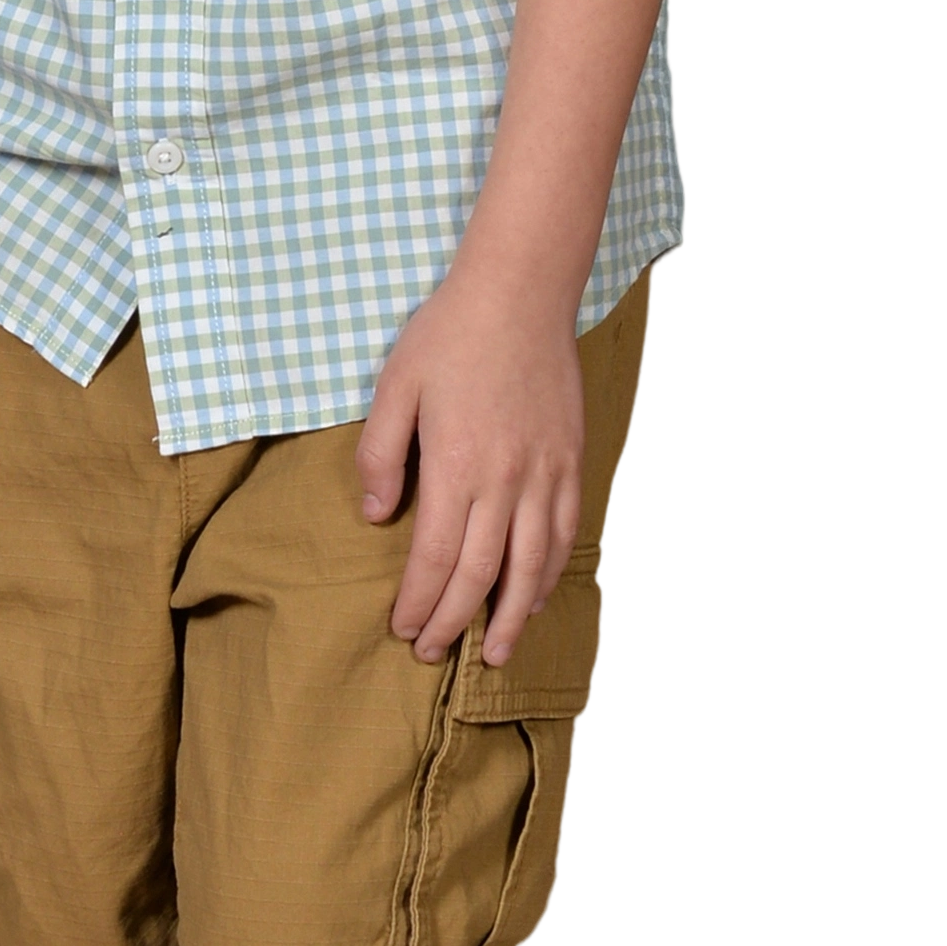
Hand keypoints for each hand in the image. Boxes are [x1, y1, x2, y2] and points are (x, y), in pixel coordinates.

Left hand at [354, 268, 583, 668]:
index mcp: (456, 463)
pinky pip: (563, 532)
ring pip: (531, 565)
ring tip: (495, 654)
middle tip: (432, 652)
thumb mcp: (394, 384)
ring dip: (511, 616)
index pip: (435, 555)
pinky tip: (537, 597)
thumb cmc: (449, 334)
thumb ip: (379, 453)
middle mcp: (505, 478)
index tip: (403, 629)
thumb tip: (375, 513)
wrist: (519, 291)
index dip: (419, 601)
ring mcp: (545, 471)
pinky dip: (550, 574)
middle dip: (455, 621)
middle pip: (481, 573)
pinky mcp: (571, 459)